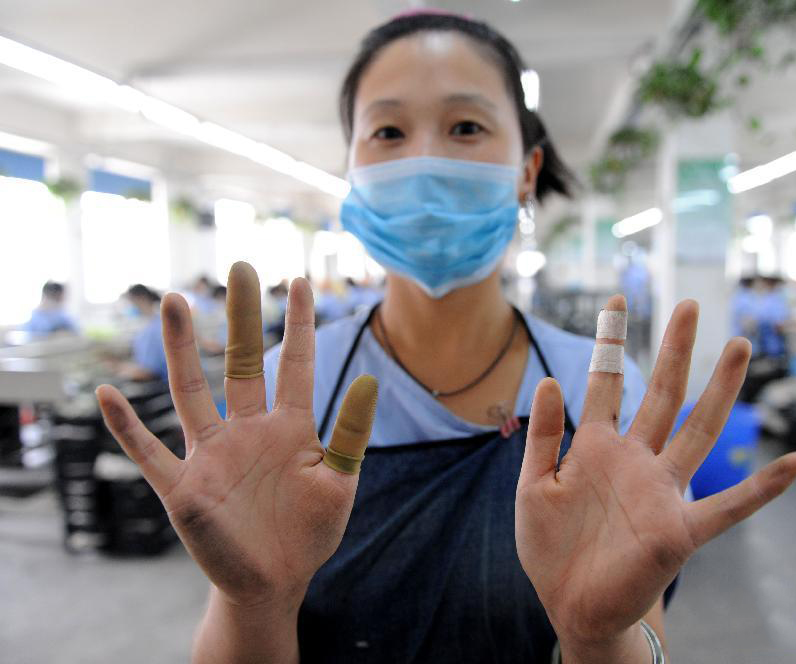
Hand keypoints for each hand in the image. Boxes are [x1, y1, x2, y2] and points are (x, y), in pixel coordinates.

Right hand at [96, 262, 376, 613]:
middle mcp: (247, 431)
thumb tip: (371, 379)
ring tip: (172, 301)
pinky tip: (107, 393)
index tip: (301, 281)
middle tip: (241, 270)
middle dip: (241, 319)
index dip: (300, 323)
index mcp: (289, 428)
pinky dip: (127, 426)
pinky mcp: (183, 489)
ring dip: (179, 349)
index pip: (295, 364)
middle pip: (240, 364)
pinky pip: (149, 452)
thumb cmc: (309, 531)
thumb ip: (351, 433)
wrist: (274, 582)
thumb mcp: (339, 482)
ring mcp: (212, 456)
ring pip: (190, 392)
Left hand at [515, 296, 795, 658]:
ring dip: (720, 392)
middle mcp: (635, 460)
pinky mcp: (679, 531)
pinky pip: (729, 508)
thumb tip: (549, 379)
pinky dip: (762, 488)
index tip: (617, 301)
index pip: (607, 383)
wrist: (569, 605)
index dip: (611, 343)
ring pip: (698, 432)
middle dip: (675, 351)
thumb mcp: (534, 485)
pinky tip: (793, 461)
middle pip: (662, 395)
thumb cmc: (550, 547)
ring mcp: (661, 492)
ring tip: (738, 348)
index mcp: (596, 447)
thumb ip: (543, 436)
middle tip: (689, 305)